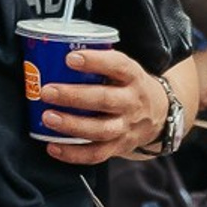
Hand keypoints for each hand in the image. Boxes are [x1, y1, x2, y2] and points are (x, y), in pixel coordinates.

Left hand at [39, 44, 173, 163]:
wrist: (159, 116)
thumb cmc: (130, 87)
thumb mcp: (125, 70)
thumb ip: (100, 63)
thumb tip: (53, 52)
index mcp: (133, 78)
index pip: (118, 66)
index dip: (95, 61)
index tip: (70, 58)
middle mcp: (132, 103)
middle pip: (104, 100)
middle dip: (74, 96)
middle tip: (47, 91)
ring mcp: (126, 127)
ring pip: (100, 130)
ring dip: (72, 125)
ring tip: (48, 117)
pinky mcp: (119, 147)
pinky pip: (96, 154)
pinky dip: (73, 154)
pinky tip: (53, 146)